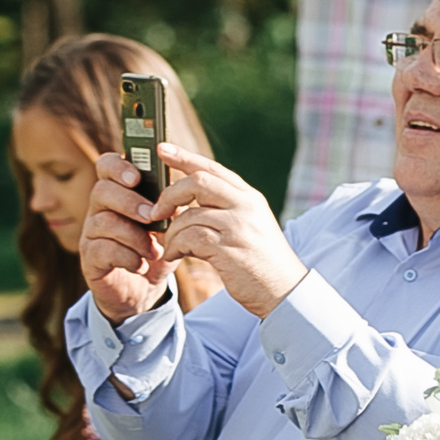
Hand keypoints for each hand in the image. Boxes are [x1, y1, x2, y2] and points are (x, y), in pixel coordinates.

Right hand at [81, 153, 175, 322]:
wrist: (145, 290)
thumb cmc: (156, 250)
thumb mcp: (170, 226)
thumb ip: (172, 207)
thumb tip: (180, 194)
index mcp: (119, 192)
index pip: (107, 165)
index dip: (118, 166)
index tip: (136, 177)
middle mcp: (99, 209)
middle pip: (102, 191)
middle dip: (130, 202)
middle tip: (152, 217)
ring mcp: (91, 233)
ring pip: (104, 222)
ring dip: (134, 236)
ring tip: (153, 250)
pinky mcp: (89, 258)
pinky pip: (102, 250)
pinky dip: (127, 257)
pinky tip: (140, 265)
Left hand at [155, 142, 307, 317]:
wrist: (284, 291)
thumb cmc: (261, 262)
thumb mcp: (248, 227)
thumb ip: (224, 209)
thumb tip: (186, 201)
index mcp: (249, 197)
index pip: (213, 168)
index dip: (185, 157)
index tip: (162, 148)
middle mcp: (246, 206)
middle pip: (197, 182)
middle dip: (170, 195)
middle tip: (156, 212)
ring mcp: (238, 226)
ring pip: (188, 215)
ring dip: (171, 232)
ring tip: (169, 247)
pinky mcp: (228, 248)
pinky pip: (189, 238)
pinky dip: (175, 247)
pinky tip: (174, 256)